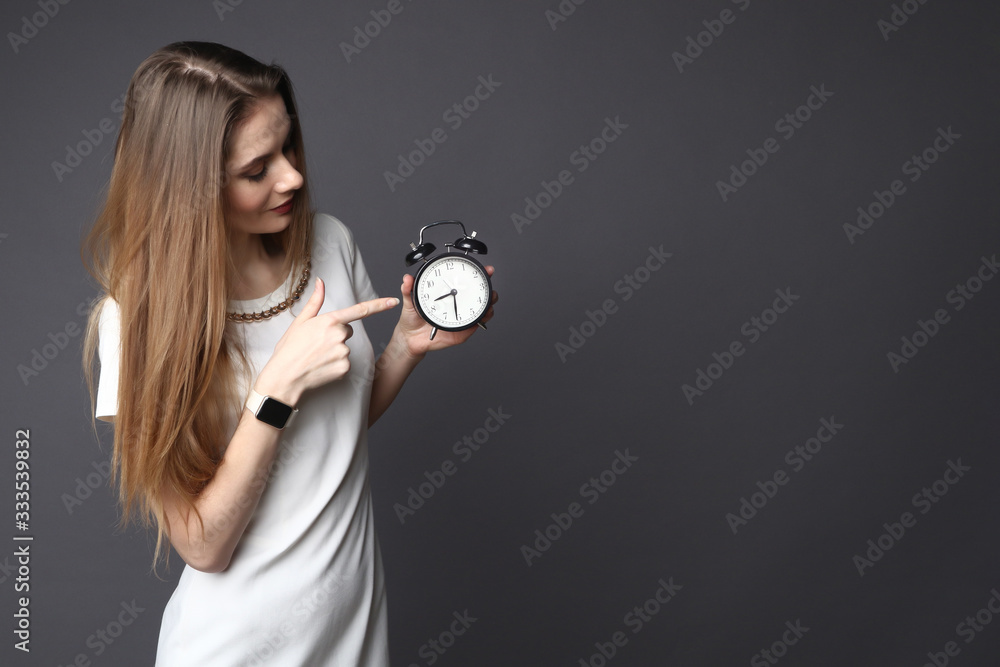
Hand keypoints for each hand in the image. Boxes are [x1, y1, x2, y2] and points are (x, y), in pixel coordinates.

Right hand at [256, 277, 398, 403]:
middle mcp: (339, 335)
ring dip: (335, 351)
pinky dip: (336, 365)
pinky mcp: (345, 368)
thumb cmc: (289, 349)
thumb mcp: (300, 322)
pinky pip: (345, 363)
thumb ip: (315, 301)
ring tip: (317, 356)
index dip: (380, 305)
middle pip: (348, 331)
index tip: (394, 301)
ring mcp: (343, 352)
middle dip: (336, 335)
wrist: (284, 377)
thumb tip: (321, 282)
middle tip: (317, 344)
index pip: (360, 310)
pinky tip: (322, 367)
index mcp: (329, 320)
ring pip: (346, 347)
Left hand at [395, 266, 497, 356]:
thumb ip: (408, 290)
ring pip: (482, 308)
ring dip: (489, 303)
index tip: (485, 269)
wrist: (411, 339)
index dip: (477, 273)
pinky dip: (483, 319)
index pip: (464, 281)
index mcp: (447, 294)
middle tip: (488, 283)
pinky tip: (483, 315)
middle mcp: (457, 304)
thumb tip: (407, 279)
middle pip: (479, 293)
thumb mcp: (410, 302)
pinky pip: (477, 324)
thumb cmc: (412, 319)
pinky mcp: (463, 331)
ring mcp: (462, 317)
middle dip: (488, 287)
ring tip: (489, 300)